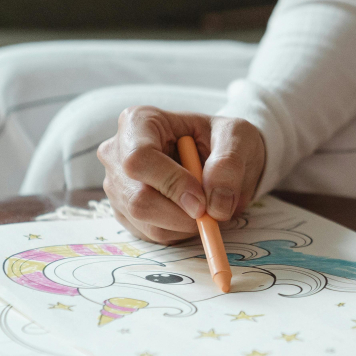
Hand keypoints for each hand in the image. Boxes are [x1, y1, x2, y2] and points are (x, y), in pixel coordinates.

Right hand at [98, 106, 265, 243]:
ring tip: (204, 204)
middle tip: (210, 211)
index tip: (203, 200)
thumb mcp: (237, 137)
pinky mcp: (124, 211)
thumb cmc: (224, 139)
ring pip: (144, 220)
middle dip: (181, 213)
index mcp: (139, 121)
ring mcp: (117, 184)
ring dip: (183, 224)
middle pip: (137, 198)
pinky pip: (149, 234)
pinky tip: (190, 211)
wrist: (222, 156)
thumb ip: (229, 164)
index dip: (172, 184)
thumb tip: (215, 204)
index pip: (140, 159)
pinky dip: (178, 231)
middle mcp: (118, 153)